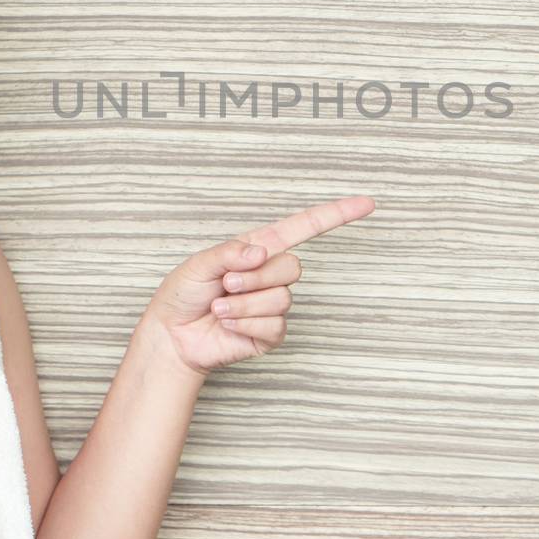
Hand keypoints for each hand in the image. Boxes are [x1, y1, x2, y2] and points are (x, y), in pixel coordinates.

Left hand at [143, 195, 375, 377]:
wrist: (172, 334)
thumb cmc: (184, 293)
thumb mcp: (200, 263)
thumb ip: (230, 253)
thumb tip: (261, 253)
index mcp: (260, 249)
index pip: (304, 228)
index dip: (335, 215)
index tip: (366, 204)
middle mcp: (271, 275)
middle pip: (293, 267)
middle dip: (255, 277)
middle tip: (226, 285)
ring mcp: (274, 306)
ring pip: (281, 299)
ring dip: (244, 305)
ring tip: (220, 307)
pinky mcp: (270, 335)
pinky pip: (274, 327)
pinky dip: (245, 325)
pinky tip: (228, 325)